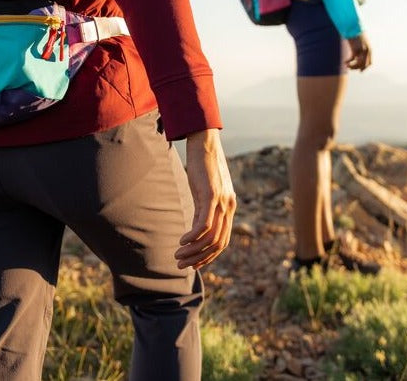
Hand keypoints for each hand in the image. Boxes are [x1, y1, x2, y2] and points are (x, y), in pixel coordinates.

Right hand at [175, 129, 235, 269]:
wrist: (205, 141)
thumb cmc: (203, 164)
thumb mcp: (205, 190)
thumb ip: (204, 207)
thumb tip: (197, 226)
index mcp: (229, 206)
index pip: (222, 241)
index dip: (208, 256)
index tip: (193, 264)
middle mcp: (228, 206)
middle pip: (218, 244)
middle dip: (200, 259)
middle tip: (182, 265)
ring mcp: (221, 201)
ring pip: (210, 238)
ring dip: (193, 251)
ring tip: (177, 256)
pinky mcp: (211, 195)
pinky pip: (204, 225)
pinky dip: (192, 238)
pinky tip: (181, 241)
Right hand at [347, 33, 371, 70]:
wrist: (353, 27)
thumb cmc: (356, 35)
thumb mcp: (360, 44)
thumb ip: (360, 50)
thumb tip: (357, 57)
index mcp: (369, 50)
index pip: (369, 63)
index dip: (364, 68)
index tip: (360, 71)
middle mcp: (366, 51)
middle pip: (364, 65)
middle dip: (357, 68)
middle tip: (350, 68)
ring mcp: (361, 50)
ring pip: (358, 64)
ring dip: (352, 66)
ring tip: (347, 65)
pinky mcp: (355, 49)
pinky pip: (352, 59)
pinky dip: (348, 62)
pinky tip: (345, 62)